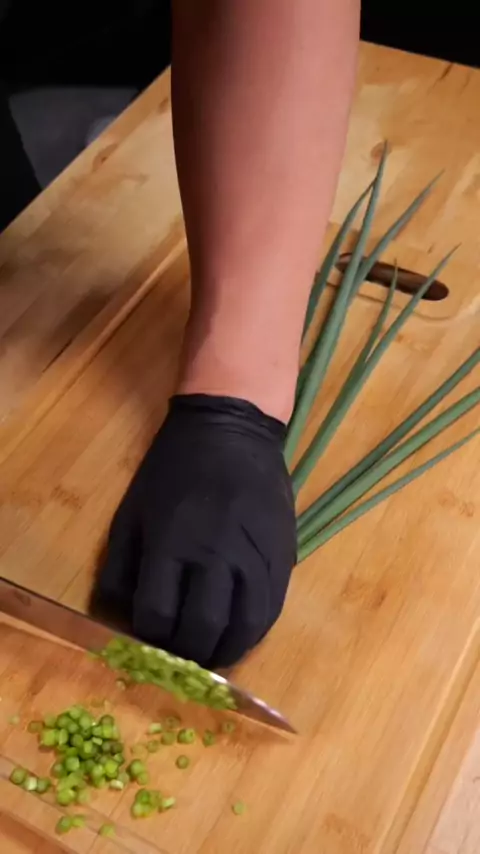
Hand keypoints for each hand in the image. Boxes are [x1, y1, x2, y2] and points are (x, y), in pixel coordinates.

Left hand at [97, 394, 296, 668]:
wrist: (231, 429)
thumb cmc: (173, 468)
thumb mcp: (131, 511)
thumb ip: (121, 567)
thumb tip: (121, 617)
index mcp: (171, 541)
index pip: (158, 615)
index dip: (151, 638)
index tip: (151, 638)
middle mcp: (216, 553)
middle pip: (204, 628)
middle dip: (189, 654)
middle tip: (183, 658)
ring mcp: (254, 554)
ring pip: (246, 625)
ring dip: (228, 651)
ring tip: (215, 655)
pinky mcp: (282, 552)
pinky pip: (273, 607)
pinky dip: (256, 631)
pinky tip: (242, 633)